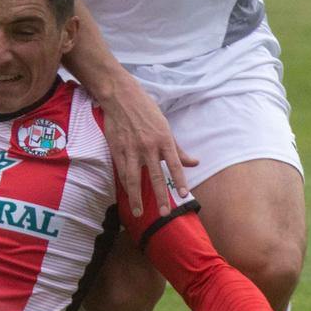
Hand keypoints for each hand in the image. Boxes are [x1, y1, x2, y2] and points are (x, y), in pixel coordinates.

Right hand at [99, 77, 195, 216]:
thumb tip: (194, 162)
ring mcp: (131, 149)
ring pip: (134, 179)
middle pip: (155, 176)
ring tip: (139, 213)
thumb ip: (178, 149)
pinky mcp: (117, 149)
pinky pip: (121, 171)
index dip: (180, 180)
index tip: (184, 195)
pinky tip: (128, 195)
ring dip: (137, 198)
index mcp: (163, 140)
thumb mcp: (165, 127)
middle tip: (164, 213)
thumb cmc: (146, 110)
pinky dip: (125, 185)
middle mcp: (148, 146)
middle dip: (160, 196)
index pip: (175, 164)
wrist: (121, 97)